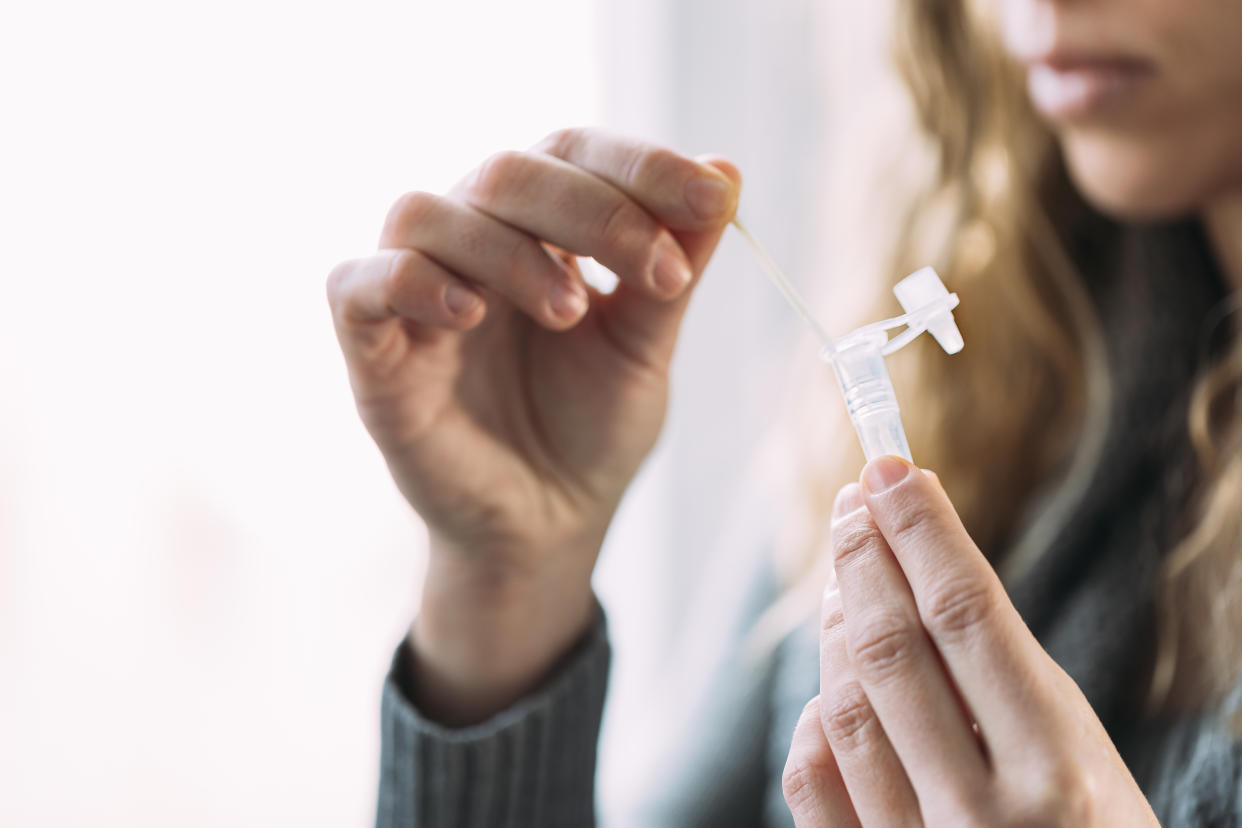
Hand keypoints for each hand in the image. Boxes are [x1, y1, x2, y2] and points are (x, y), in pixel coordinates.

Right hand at [326, 128, 739, 722]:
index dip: (641, 165)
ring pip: (427, 213)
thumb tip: (726, 168)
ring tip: (569, 312)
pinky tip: (470, 316)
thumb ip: (674, 265)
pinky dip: (412, 282)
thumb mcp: (645, 347)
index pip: (573, 154)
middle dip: (592, 211)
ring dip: (507, 251)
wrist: (549, 527)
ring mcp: (415, 293)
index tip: (712, 199)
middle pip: (506, 172)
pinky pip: (358, 283)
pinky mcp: (372, 349)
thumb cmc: (592, 431)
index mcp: (538, 230)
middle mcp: (471, 244)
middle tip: (657, 273)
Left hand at [782, 456, 1157, 825]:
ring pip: (843, 708)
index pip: (969, 615)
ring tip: (847, 574)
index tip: (892, 470)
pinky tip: (828, 683)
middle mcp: (985, 814)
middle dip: (864, 558)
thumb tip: (921, 568)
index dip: (922, 531)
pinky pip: (815, 783)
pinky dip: (813, 720)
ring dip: (835, 624)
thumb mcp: (1085, 760)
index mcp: (1058, 771)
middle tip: (853, 501)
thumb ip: (1006, 679)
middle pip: (893, 648)